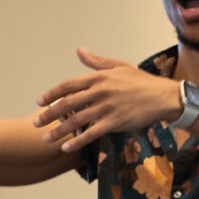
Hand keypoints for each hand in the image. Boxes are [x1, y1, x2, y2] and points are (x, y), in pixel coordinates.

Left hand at [33, 47, 179, 151]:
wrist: (163, 97)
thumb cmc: (142, 82)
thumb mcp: (119, 66)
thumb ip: (96, 61)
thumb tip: (79, 50)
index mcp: (99, 78)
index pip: (68, 85)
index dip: (52, 94)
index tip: (39, 102)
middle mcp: (100, 92)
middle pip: (68, 104)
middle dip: (49, 114)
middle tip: (35, 123)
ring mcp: (107, 108)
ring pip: (77, 120)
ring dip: (59, 130)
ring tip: (46, 139)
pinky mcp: (115, 122)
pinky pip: (92, 133)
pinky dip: (77, 141)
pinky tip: (66, 147)